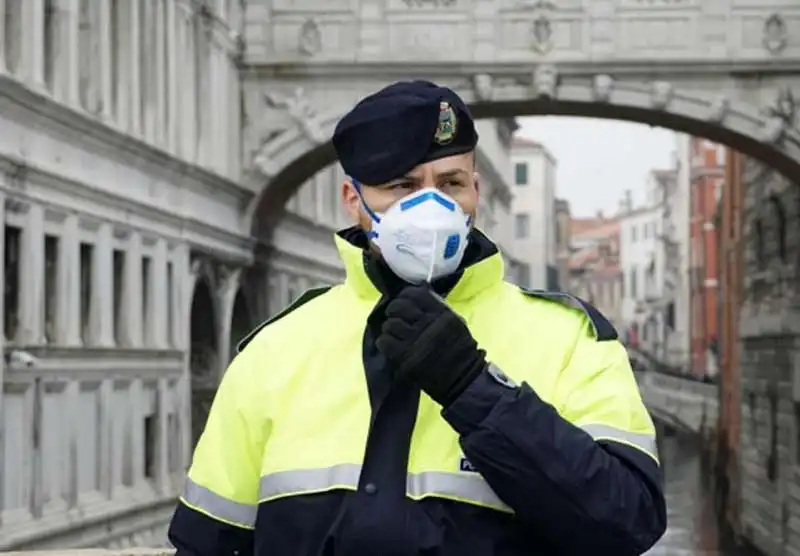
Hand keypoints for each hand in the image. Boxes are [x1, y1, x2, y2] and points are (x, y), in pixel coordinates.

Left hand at [375, 285, 486, 406]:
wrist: (462, 379)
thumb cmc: (458, 351)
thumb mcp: (454, 323)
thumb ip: (437, 309)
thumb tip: (415, 298)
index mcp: (441, 313)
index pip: (415, 294)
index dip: (405, 296)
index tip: (403, 302)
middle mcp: (427, 323)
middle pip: (399, 306)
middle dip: (393, 311)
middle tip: (395, 317)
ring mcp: (415, 339)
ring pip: (390, 324)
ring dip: (389, 329)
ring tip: (394, 334)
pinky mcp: (404, 356)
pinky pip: (384, 341)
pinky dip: (384, 342)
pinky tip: (390, 346)